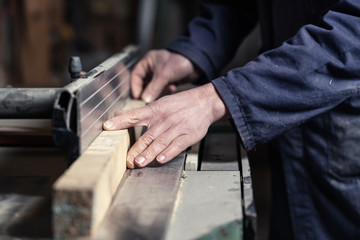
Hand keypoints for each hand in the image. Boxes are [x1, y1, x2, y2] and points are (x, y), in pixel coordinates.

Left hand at [103, 83, 226, 167]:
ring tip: (140, 162)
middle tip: (127, 160)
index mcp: (155, 111)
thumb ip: (138, 113)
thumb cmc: (179, 104)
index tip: (107, 126)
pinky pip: (177, 145)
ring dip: (150, 153)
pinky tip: (161, 159)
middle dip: (136, 148)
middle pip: (147, 135)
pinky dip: (169, 153)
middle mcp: (164, 120)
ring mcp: (177, 128)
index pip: (134, 116)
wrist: (204, 102)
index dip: (120, 121)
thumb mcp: (159, 104)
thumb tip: (118, 114)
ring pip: (161, 142)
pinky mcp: (188, 136)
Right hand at [131, 50, 200, 102]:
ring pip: (153, 89)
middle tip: (150, 101)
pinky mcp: (167, 82)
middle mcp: (151, 69)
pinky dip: (166, 92)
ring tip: (168, 89)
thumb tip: (144, 100)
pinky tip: (173, 88)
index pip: (136, 76)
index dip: (135, 87)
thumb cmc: (180, 62)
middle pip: (143, 84)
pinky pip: (161, 90)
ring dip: (159, 92)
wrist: (197, 64)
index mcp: (147, 62)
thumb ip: (154, 87)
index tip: (138, 98)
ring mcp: (159, 76)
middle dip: (148, 92)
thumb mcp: (165, 74)